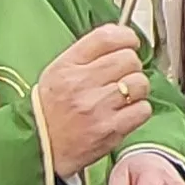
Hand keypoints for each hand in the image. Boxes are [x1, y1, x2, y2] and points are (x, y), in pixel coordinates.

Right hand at [35, 23, 154, 174]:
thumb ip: (87, 54)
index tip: (131, 43)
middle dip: (131, 66)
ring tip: (123, 97)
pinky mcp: (111, 129)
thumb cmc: (51, 110)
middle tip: (123, 77)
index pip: (107, 37)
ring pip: (140, 83)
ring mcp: (98, 107)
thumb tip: (122, 39)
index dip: (127, 37)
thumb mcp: (58, 73)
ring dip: (137, 89)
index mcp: (68, 66)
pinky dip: (138, 111)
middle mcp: (82, 83)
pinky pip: (143, 109)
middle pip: (129, 59)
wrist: (41, 147)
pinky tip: (124, 113)